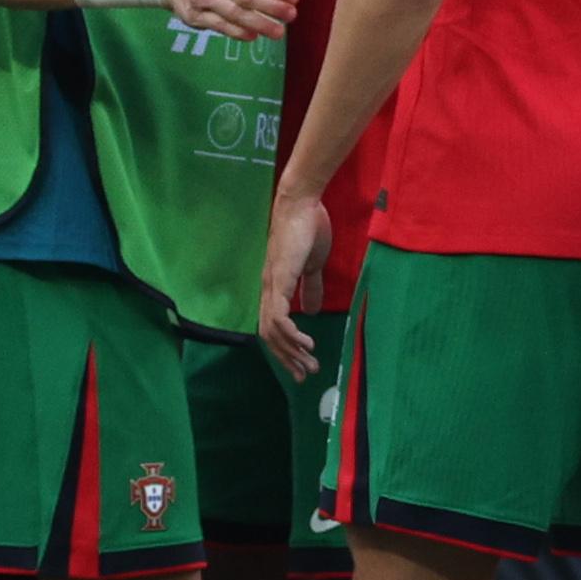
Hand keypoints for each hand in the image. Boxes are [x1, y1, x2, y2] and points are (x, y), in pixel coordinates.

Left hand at [258, 186, 332, 379]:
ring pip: (273, 330)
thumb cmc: (308, 229)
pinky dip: (290, 333)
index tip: (302, 364)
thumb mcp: (313, 265)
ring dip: (290, 351)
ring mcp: (270, 286)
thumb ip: (311, 287)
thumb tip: (312, 311)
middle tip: (306, 374)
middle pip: (270, 335)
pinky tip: (306, 343)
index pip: (274, 327)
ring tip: (310, 363)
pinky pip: (279, 315)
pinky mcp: (279, 280)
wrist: (302, 204)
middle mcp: (267, 291)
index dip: (285, 348)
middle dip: (288, 358)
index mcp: (274, 287)